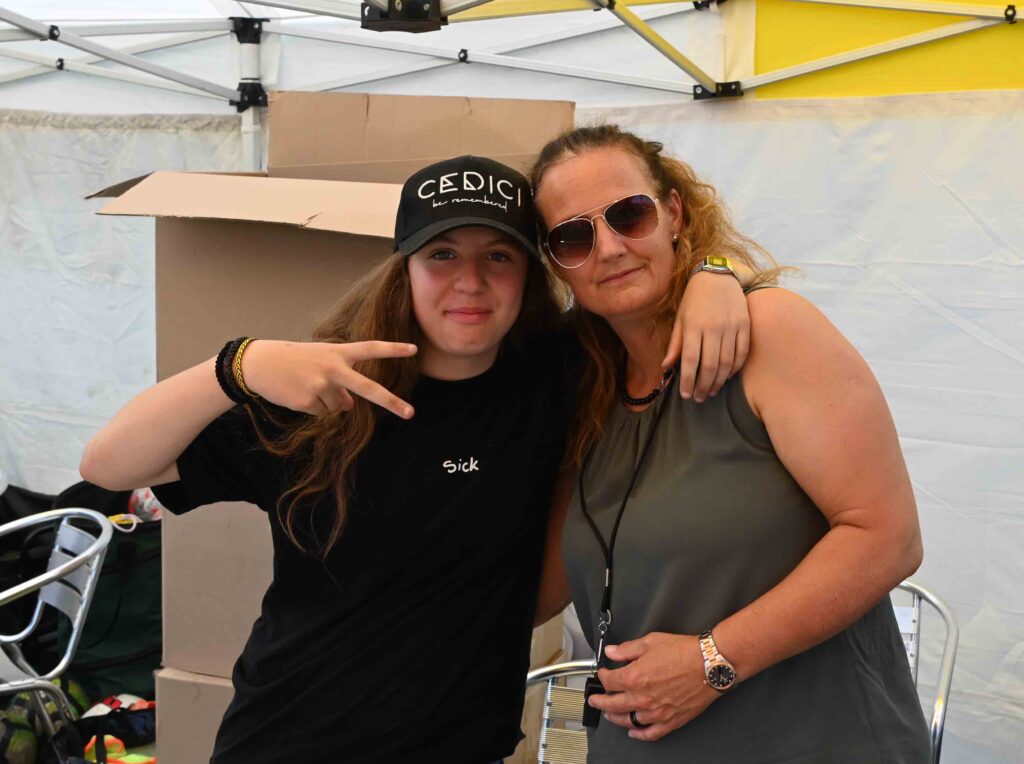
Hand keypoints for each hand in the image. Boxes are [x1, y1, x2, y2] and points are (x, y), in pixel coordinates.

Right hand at [241, 339, 416, 418]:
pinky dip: (313, 407)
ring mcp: (321, 386)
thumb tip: (351, 407)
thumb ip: (341, 379)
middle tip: (411, 413)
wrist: (258, 364)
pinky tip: (298, 394)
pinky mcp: (308, 402)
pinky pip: (322, 413)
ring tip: (305, 384)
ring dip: (326, 400)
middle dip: (391, 401)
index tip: (414, 349)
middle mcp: (333, 368)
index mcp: (337, 352)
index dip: (392, 349)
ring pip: (339, 406)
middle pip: (368, 388)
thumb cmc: (293, 360)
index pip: (370, 348)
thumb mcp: (320, 362)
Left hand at [589, 632, 719, 741]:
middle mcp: (642, 698)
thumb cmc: (684, 652)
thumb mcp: (650, 642)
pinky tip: (634, 732)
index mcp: (634, 677)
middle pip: (613, 704)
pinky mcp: (671, 720)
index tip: (603, 673)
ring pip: (628, 720)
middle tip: (595, 701)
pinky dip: (640, 734)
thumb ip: (627, 649)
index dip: (603, 676)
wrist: (709, 664)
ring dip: (616, 718)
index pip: (609, 681)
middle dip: (600, 702)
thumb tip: (612, 652)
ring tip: (610, 715)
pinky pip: (651, 733)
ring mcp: (656, 712)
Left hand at [662, 271, 748, 401]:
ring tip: (711, 391)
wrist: (718, 276)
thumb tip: (666, 367)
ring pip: (727, 363)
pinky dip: (735, 368)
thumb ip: (675, 344)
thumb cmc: (694, 299)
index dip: (687, 381)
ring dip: (719, 381)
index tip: (685, 395)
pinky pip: (742, 353)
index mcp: (694, 326)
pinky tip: (728, 376)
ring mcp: (731, 326)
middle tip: (698, 397)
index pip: (690, 361)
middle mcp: (713, 328)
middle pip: (710, 366)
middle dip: (703, 386)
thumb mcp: (680, 319)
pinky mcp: (745, 325)